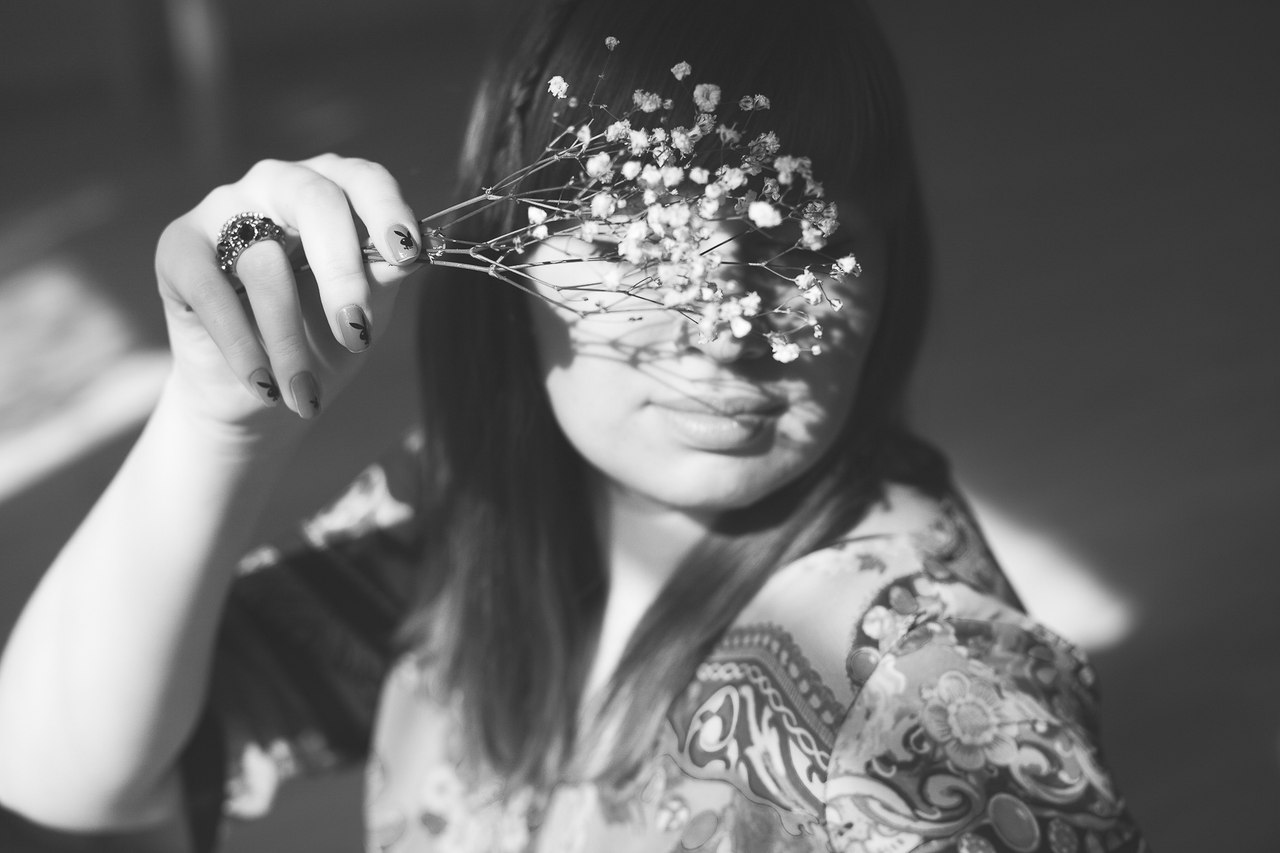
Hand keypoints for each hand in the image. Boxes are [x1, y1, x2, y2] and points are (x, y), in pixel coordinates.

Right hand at [154, 154, 422, 433]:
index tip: (407, 255)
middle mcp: (278, 184)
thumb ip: (381, 281)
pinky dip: (242, 346)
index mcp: (333, 190)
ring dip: (289, 341)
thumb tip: (406, 259)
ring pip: (265, 263)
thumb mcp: (363, 314)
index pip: (363, 179)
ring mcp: (222, 208)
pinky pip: (212, 292)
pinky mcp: (178, 247)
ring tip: (305, 395)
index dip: (387, 210)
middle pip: (314, 202)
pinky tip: (263, 386)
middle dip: (342, 275)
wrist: (261, 392)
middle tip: (356, 336)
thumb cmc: (321, 341)